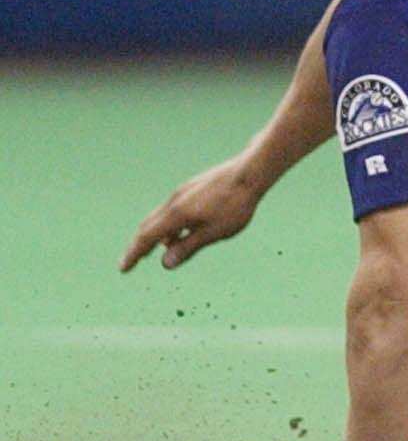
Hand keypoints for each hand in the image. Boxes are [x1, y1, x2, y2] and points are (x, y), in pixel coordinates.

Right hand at [119, 152, 263, 271]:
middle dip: (139, 245)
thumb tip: (165, 264)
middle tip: (131, 261)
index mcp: (177, 214)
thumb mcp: (213, 232)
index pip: (147, 237)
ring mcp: (184, 191)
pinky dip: (168, 224)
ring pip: (161, 216)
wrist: (251, 171)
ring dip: (155, 234)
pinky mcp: (194, 187)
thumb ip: (188, 247)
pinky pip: (173, 209)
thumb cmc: (235, 205)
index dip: (134, 254)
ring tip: (154, 250)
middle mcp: (175, 201)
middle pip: (149, 226)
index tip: (123, 268)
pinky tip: (179, 232)